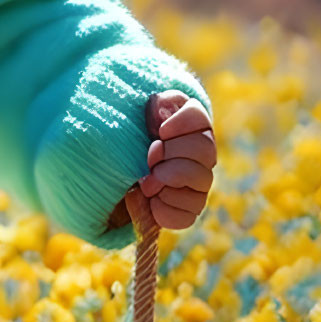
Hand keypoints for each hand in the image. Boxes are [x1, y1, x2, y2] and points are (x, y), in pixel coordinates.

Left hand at [104, 90, 215, 231]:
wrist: (115, 176)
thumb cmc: (129, 141)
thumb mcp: (136, 115)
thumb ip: (155, 106)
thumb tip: (162, 112)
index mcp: (188, 127)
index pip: (199, 116)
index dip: (183, 122)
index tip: (162, 130)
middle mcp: (201, 156)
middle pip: (205, 148)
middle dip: (172, 152)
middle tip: (150, 157)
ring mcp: (198, 186)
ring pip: (201, 180)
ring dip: (168, 178)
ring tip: (146, 181)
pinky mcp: (187, 211)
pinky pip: (187, 214)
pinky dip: (164, 208)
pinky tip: (151, 200)